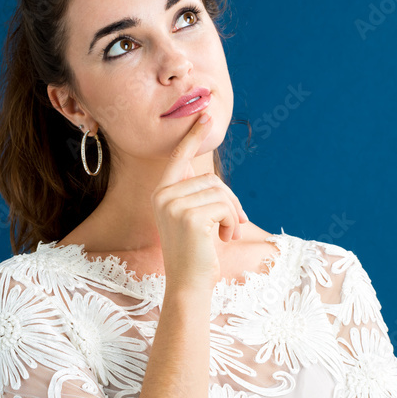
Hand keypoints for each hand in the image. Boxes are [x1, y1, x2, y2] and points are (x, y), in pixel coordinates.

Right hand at [150, 111, 248, 292]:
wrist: (189, 284)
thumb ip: (199, 196)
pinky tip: (225, 239)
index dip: (194, 135)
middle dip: (230, 201)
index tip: (206, 113)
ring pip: (220, 192)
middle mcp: (163, 195)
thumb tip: (215, 181)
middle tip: (234, 224)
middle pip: (211, 179)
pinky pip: (225, 206)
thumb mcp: (194, 219)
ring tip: (227, 234)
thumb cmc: (196, 253)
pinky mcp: (189, 216)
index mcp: (162, 193)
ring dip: (232, 214)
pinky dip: (232, 223)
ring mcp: (173, 205)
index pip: (179, 157)